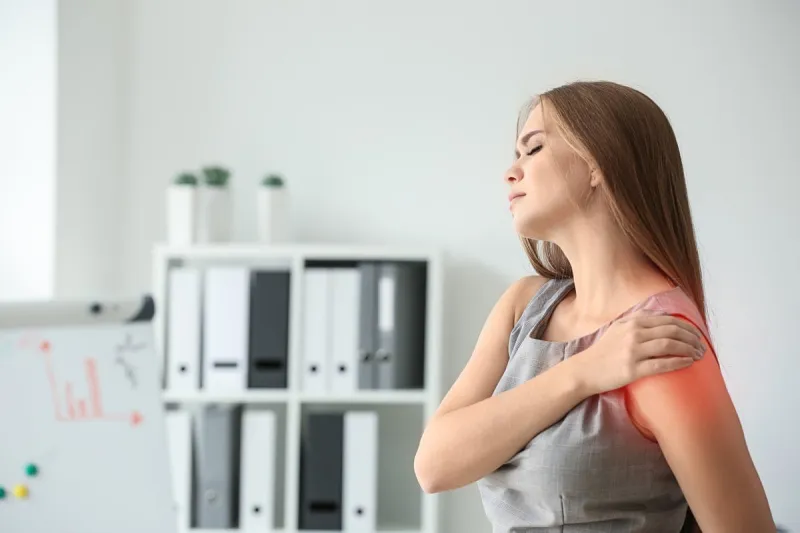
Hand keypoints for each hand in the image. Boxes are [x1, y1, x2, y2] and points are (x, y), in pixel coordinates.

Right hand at [571, 310, 706, 395]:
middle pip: (672, 330)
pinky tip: (688, 363)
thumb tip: (662, 316)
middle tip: (702, 345)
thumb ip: (638, 320)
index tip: (697, 334)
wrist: (584, 370)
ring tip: (698, 355)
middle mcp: (633, 333)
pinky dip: (679, 362)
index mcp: (632, 321)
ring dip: (689, 349)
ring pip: (670, 345)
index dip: (687, 326)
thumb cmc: (603, 351)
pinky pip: (662, 364)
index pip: (667, 320)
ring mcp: (632, 351)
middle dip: (692, 337)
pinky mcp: (632, 369)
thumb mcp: (617, 328)